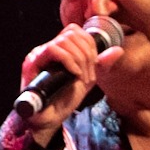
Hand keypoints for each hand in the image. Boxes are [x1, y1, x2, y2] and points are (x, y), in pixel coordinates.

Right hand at [19, 23, 123, 138]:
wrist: (50, 118)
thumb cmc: (65, 99)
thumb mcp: (88, 80)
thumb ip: (100, 65)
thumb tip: (118, 50)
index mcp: (58, 50)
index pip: (75, 30)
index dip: (89, 43)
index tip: (93, 64)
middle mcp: (46, 49)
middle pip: (71, 33)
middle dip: (87, 53)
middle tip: (89, 74)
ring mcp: (38, 54)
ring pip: (63, 40)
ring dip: (79, 59)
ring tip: (82, 77)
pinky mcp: (31, 62)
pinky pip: (53, 50)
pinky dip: (69, 60)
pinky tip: (74, 74)